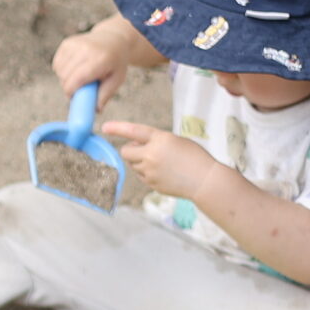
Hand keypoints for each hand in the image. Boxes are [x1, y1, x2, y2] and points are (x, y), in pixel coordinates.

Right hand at [51, 20, 136, 98]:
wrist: (113, 39)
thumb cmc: (115, 63)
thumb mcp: (117, 79)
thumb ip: (105, 95)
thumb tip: (96, 111)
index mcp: (101, 59)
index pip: (77, 79)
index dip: (71, 92)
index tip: (73, 98)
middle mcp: (86, 49)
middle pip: (65, 76)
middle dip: (68, 87)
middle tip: (78, 89)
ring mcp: (75, 44)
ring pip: (59, 70)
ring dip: (64, 78)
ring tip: (77, 77)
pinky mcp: (67, 43)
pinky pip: (57, 63)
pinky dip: (61, 69)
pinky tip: (73, 68)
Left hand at [100, 120, 231, 202]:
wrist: (204, 180)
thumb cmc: (194, 157)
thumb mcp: (176, 140)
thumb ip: (155, 141)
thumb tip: (135, 145)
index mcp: (160, 139)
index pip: (134, 131)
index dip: (118, 128)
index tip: (105, 127)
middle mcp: (151, 154)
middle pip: (126, 151)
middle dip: (131, 150)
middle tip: (143, 150)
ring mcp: (149, 171)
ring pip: (133, 165)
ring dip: (140, 162)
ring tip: (161, 162)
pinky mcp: (150, 183)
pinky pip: (141, 176)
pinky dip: (147, 173)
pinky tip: (164, 173)